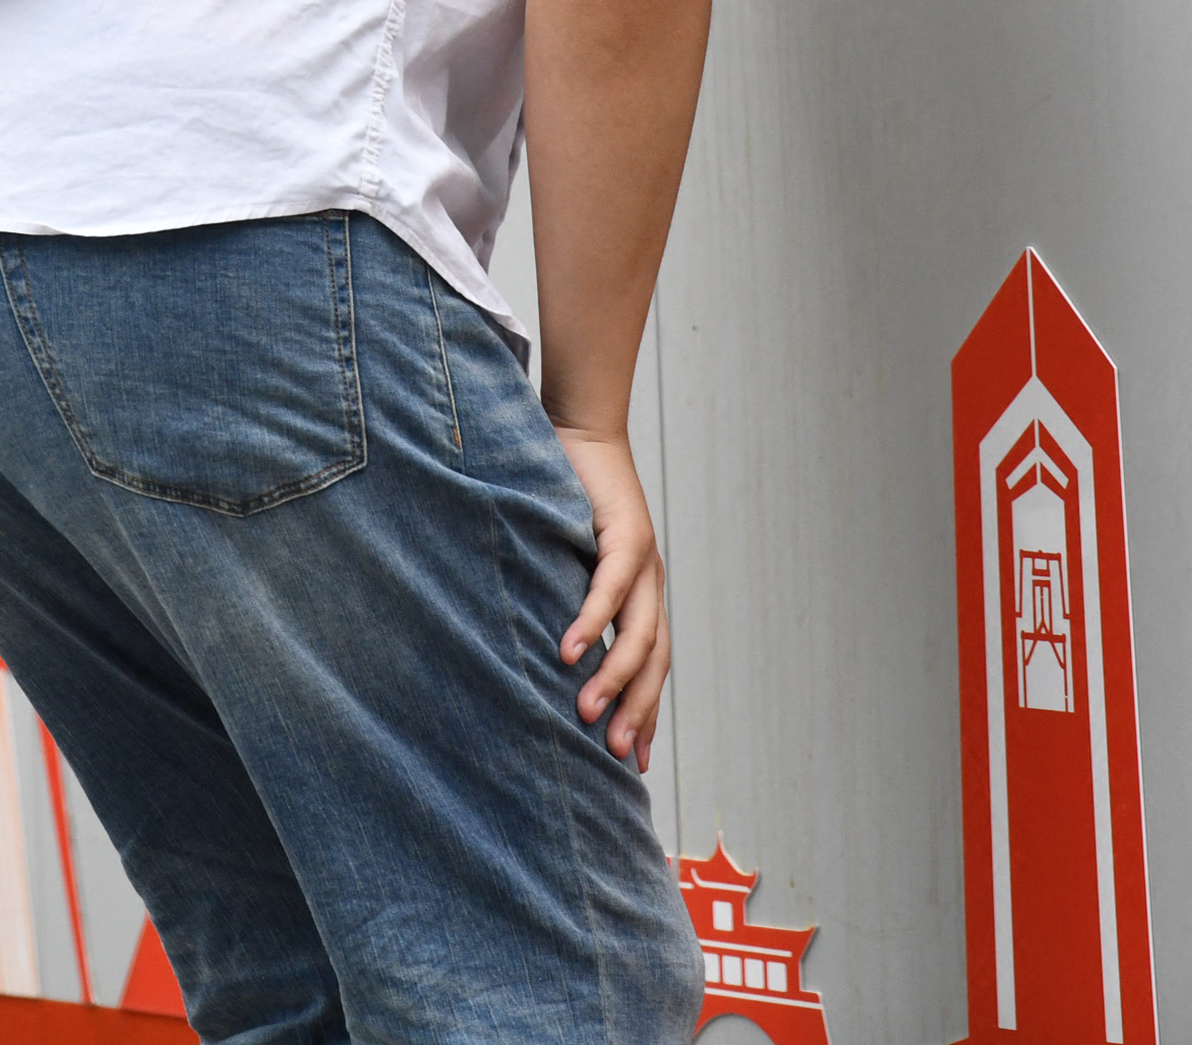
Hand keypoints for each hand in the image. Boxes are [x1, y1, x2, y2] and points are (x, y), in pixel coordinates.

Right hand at [551, 421, 670, 769]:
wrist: (583, 430)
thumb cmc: (567, 497)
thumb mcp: (567, 560)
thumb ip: (563, 598)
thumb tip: (537, 651)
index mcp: (641, 596)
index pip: (651, 667)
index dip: (644, 712)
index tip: (631, 762)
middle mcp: (650, 584)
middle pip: (654, 662)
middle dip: (635, 711)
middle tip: (612, 755)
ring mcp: (644, 560)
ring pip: (638, 634)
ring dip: (613, 677)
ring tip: (585, 713)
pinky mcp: (625, 532)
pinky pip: (611, 587)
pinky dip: (592, 621)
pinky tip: (570, 651)